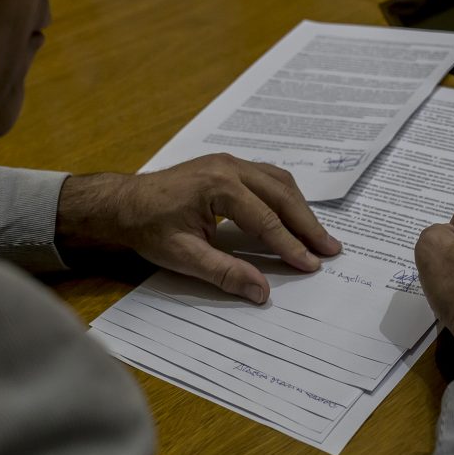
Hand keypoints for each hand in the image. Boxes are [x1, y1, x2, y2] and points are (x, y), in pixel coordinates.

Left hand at [56, 154, 340, 302]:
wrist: (123, 203)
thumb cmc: (148, 228)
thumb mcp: (183, 256)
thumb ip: (225, 273)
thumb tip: (261, 292)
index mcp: (219, 186)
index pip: (266, 220)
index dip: (290, 245)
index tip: (311, 265)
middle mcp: (230, 167)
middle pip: (282, 195)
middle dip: (308, 225)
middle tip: (330, 249)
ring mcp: (230, 162)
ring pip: (280, 182)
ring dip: (301, 209)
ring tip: (319, 236)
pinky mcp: (229, 166)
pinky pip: (268, 178)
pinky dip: (287, 198)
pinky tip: (296, 215)